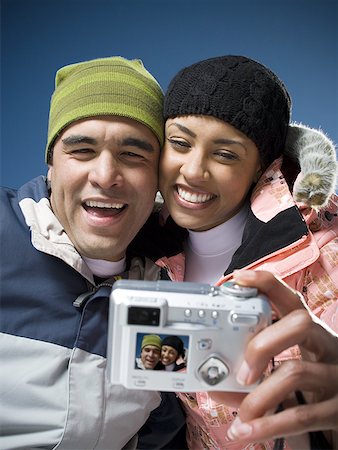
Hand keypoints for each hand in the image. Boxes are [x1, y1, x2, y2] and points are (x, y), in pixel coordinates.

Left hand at [225, 271, 337, 443]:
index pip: (292, 299)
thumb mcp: (290, 365)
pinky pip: (303, 415)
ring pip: (297, 372)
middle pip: (299, 324)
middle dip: (263, 343)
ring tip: (242, 413)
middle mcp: (328, 345)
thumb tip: (214, 385)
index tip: (239, 278)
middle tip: (240, 372)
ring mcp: (336, 375)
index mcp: (312, 330)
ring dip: (260, 395)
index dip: (267, 284)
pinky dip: (269, 425)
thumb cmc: (312, 379)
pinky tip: (248, 432)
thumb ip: (254, 371)